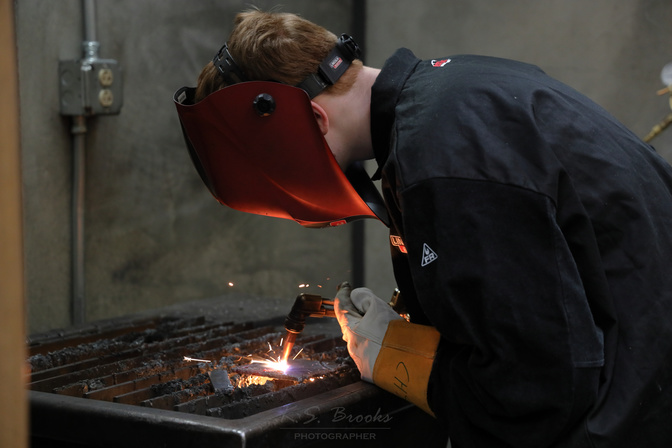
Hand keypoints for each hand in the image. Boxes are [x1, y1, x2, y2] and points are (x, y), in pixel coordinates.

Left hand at [334, 282, 440, 415]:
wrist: (410, 365)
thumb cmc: (394, 335)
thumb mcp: (379, 307)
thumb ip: (364, 298)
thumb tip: (355, 297)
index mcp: (350, 329)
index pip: (341, 306)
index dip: (343, 293)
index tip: (345, 285)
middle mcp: (351, 345)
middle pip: (349, 322)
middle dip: (354, 310)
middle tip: (362, 300)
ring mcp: (360, 359)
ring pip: (359, 336)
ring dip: (365, 326)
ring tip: (379, 319)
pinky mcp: (371, 369)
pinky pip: (368, 348)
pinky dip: (372, 339)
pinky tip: (385, 336)